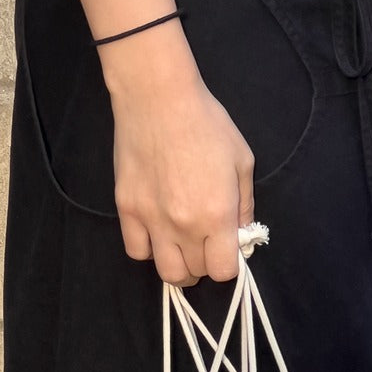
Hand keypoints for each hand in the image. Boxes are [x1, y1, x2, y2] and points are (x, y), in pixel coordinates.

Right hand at [105, 35, 253, 286]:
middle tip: (206, 245)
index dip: (228, 265)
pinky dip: (149, 250)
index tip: (227, 250)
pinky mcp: (127, 209)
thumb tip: (242, 234)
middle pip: (195, 273)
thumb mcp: (242, 161)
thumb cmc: (207, 124)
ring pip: (165, 272)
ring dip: (178, 267)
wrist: (158, 98)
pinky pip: (136, 250)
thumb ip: (244, 205)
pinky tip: (157, 234)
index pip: (223, 271)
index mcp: (217, 215)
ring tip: (182, 249)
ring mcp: (152, 220)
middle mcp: (184, 226)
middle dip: (205, 264)